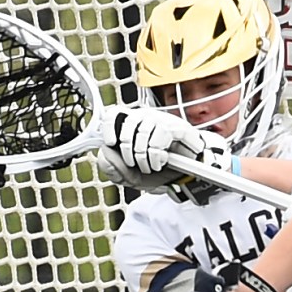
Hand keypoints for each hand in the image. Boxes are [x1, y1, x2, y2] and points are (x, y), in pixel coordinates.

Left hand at [96, 106, 229, 197]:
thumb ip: (112, 168)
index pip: (114, 114)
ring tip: (149, 167)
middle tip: (133, 164)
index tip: (111, 143)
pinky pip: (160, 136)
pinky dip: (156, 155)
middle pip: (127, 123)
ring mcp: (162, 120)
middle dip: (127, 149)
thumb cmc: (159, 172)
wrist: (186, 178)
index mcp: (132, 125)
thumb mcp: (130, 176)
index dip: (109, 126)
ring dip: (143, 157)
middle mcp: (146, 118)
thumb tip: (105, 153)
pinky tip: (160, 162)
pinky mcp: (177, 127)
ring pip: (143, 132)